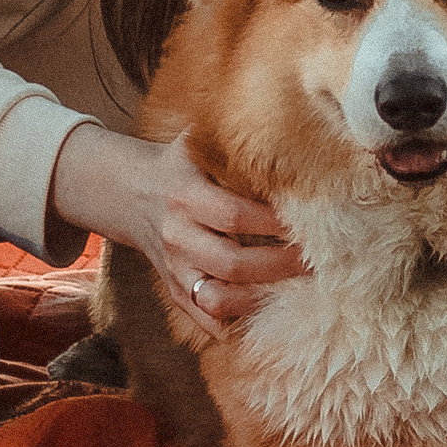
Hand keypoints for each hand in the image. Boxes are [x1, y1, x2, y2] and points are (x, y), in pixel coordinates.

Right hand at [47, 120, 303, 328]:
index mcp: (185, 194)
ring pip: (217, 298)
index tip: (313, 224)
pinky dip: (229, 325)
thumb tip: (294, 120)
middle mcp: (177, 235)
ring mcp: (173, 267)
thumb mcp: (198, 144)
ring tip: (299, 294)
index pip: (235, 215)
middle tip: (319, 263)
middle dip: (280, 267)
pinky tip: (263, 319)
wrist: (127, 192)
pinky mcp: (172, 288)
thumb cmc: (179, 164)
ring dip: (259, 300)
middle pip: (232, 263)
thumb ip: (236, 141)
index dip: (275, 224)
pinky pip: (200, 316)